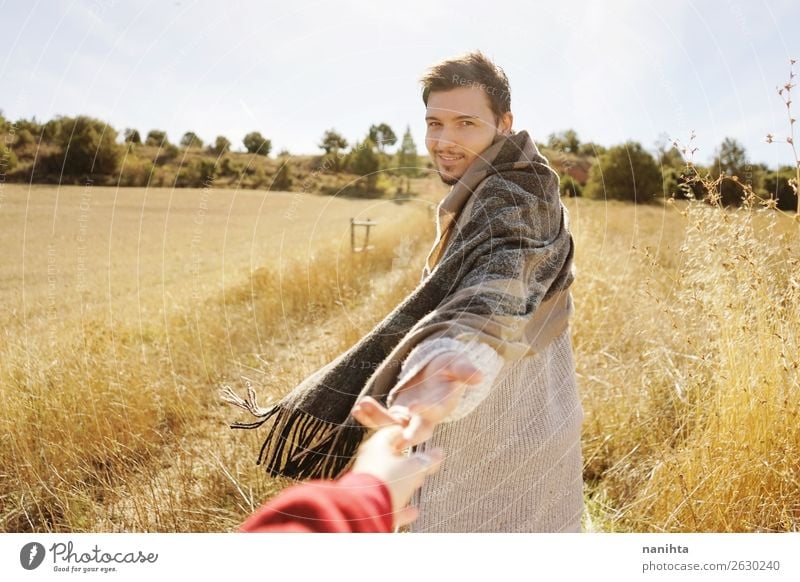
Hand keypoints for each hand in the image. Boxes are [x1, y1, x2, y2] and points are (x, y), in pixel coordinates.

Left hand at [350, 425, 442, 528]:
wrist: (367, 509)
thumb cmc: (388, 481)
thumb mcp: (414, 467)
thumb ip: (428, 460)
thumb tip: (439, 452)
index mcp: (377, 446)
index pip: (394, 432)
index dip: (409, 434)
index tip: (420, 438)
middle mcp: (369, 461)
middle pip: (391, 457)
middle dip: (407, 460)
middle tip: (421, 462)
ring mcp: (368, 482)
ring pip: (389, 479)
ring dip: (404, 482)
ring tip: (418, 483)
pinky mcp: (369, 502)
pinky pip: (388, 502)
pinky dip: (401, 505)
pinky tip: (413, 511)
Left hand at [352, 351, 482, 447]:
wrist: (436, 371)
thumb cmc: (449, 367)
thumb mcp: (457, 364)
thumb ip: (465, 371)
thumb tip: (480, 376)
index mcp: (442, 406)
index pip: (434, 412)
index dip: (425, 410)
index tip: (413, 407)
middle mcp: (425, 418)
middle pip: (411, 429)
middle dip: (397, 429)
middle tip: (385, 430)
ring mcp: (408, 418)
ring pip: (392, 426)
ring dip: (377, 419)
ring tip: (362, 406)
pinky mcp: (395, 415)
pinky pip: (381, 420)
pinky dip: (369, 417)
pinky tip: (357, 410)